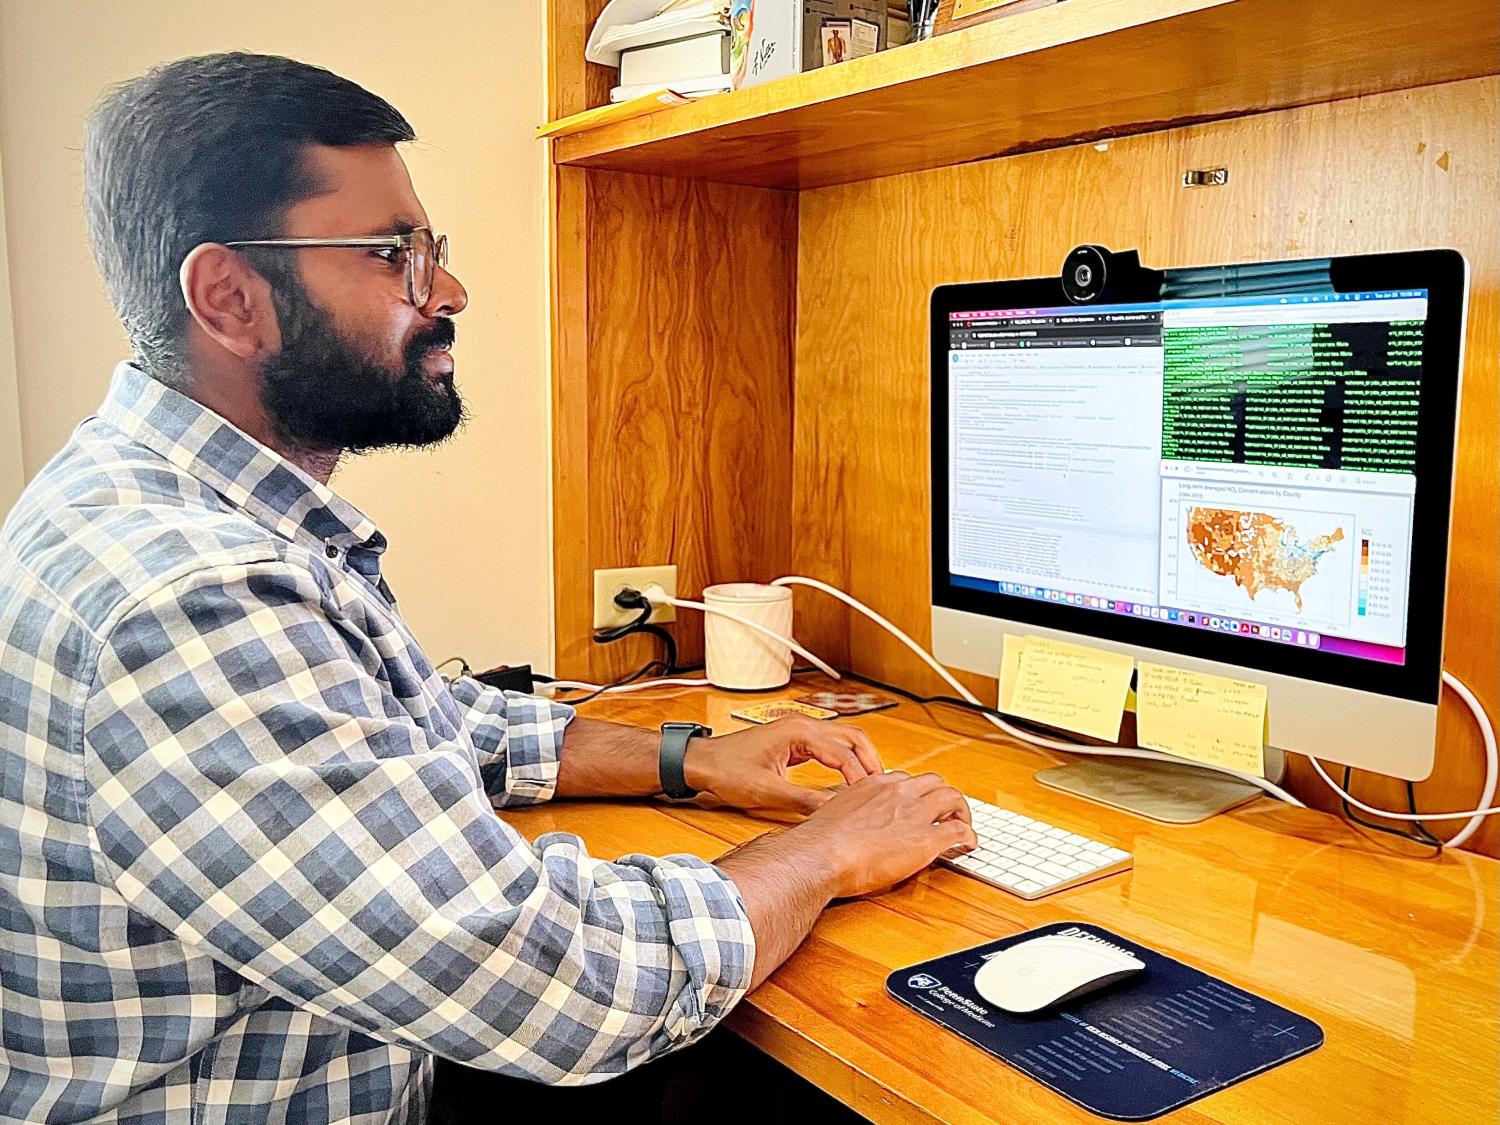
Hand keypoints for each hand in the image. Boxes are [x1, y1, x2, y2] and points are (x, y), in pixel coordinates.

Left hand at [683, 716, 882, 814]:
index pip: (844, 754)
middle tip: (883, 787)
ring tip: (872, 784)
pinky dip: (845, 758)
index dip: (860, 778)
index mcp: (799, 732)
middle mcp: (803, 725)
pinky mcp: (794, 740)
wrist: (702, 763)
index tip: (870, 799)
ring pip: (844, 739)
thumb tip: (833, 812)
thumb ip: (804, 801)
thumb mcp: (767, 792)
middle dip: (871, 761)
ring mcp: (799, 730)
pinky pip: (830, 745)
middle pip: (853, 737)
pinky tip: (850, 778)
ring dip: (860, 758)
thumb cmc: (727, 771)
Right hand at [792, 771, 975, 898]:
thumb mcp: (834, 813)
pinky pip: (959, 830)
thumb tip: (847, 825)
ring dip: (961, 810)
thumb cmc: (820, 841)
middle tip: (947, 812)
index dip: (917, 793)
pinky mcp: (926, 838)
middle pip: (934, 782)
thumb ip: (850, 812)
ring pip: (952, 797)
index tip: (918, 804)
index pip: (906, 780)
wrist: (821, 854)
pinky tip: (969, 844)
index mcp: (874, 784)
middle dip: (944, 796)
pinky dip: (969, 835)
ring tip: (962, 824)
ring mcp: (914, 812)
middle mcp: (897, 792)